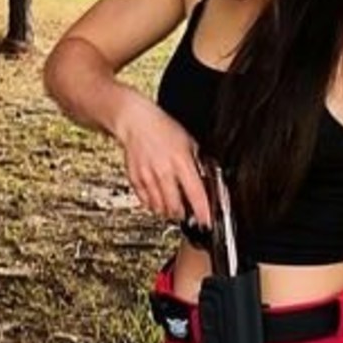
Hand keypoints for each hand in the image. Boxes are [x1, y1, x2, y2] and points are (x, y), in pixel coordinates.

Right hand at [114, 91, 210, 226]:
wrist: (136, 122)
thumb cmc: (162, 128)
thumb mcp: (189, 142)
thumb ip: (197, 163)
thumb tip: (205, 180)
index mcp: (181, 162)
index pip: (195, 193)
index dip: (202, 211)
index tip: (206, 220)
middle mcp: (164, 172)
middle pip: (175, 206)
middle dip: (184, 214)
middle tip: (188, 214)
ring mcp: (148, 177)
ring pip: (160, 207)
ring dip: (168, 211)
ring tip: (173, 208)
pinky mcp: (136, 180)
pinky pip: (145, 201)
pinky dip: (153, 205)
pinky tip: (158, 201)